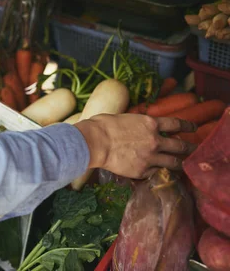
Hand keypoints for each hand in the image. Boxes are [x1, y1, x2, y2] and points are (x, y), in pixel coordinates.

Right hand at [75, 114, 197, 178]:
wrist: (94, 142)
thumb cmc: (102, 126)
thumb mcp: (124, 118)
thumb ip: (136, 124)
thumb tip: (136, 128)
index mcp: (150, 123)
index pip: (176, 124)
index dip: (187, 126)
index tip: (193, 129)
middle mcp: (155, 140)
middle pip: (180, 146)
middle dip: (190, 148)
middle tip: (195, 150)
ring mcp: (150, 157)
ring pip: (173, 163)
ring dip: (179, 164)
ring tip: (183, 166)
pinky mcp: (142, 171)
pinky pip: (155, 172)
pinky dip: (158, 172)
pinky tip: (159, 173)